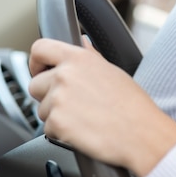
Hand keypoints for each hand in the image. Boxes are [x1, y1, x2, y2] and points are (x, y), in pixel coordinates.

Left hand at [28, 38, 175, 176]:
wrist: (140, 133)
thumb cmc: (133, 105)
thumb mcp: (114, 71)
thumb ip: (90, 56)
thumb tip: (82, 43)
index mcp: (79, 59)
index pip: (40, 49)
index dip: (37, 61)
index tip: (41, 70)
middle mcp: (65, 75)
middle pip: (35, 84)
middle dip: (47, 95)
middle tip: (71, 103)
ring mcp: (58, 99)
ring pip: (41, 109)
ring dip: (56, 115)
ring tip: (83, 118)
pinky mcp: (56, 123)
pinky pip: (48, 128)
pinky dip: (61, 132)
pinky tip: (83, 130)